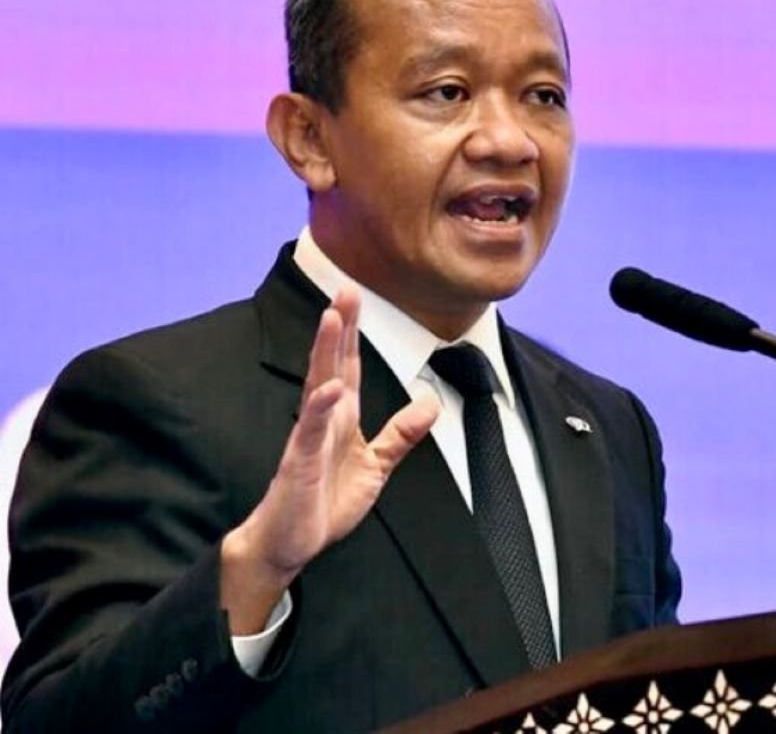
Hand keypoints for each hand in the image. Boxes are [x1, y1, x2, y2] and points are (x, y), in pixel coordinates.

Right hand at [221, 288, 439, 632]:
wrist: (290, 542)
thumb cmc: (324, 502)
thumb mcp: (376, 466)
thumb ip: (400, 434)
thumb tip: (430, 402)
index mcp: (342, 418)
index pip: (348, 365)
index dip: (353, 332)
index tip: (354, 295)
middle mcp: (324, 419)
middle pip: (332, 364)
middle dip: (339, 327)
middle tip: (345, 288)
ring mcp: (309, 439)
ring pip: (318, 386)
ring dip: (324, 353)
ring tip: (331, 318)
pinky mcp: (300, 464)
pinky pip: (310, 432)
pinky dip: (320, 408)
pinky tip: (329, 388)